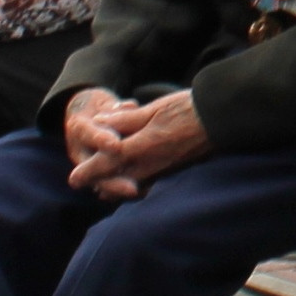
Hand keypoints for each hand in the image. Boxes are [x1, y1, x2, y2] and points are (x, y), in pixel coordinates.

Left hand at [65, 88, 209, 199]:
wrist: (221, 119)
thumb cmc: (187, 110)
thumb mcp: (153, 109)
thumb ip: (126, 118)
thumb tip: (102, 120)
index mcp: (140, 148)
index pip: (106, 164)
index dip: (88, 172)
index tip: (73, 179)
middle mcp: (149, 165)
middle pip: (116, 180)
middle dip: (100, 183)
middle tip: (86, 182)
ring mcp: (163, 170)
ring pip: (131, 183)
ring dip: (117, 184)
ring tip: (105, 185)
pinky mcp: (173, 170)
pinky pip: (148, 182)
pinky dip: (135, 183)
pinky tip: (134, 179)